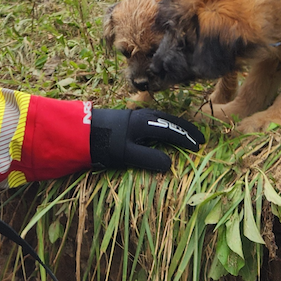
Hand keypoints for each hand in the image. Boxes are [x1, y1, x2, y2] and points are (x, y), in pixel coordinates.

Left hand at [89, 108, 203, 172]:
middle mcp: (144, 117)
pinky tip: (162, 132)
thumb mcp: (126, 154)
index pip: (173, 131)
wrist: (80, 130)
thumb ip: (148, 158)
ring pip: (163, 119)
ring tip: (186, 135)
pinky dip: (165, 126)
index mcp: (146, 124)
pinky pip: (155, 120)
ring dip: (176, 127)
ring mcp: (136, 116)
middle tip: (200, 139)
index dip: (187, 139)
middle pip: (171, 122)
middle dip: (186, 130)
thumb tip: (170, 164)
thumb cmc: (103, 142)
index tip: (199, 147)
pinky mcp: (128, 119)